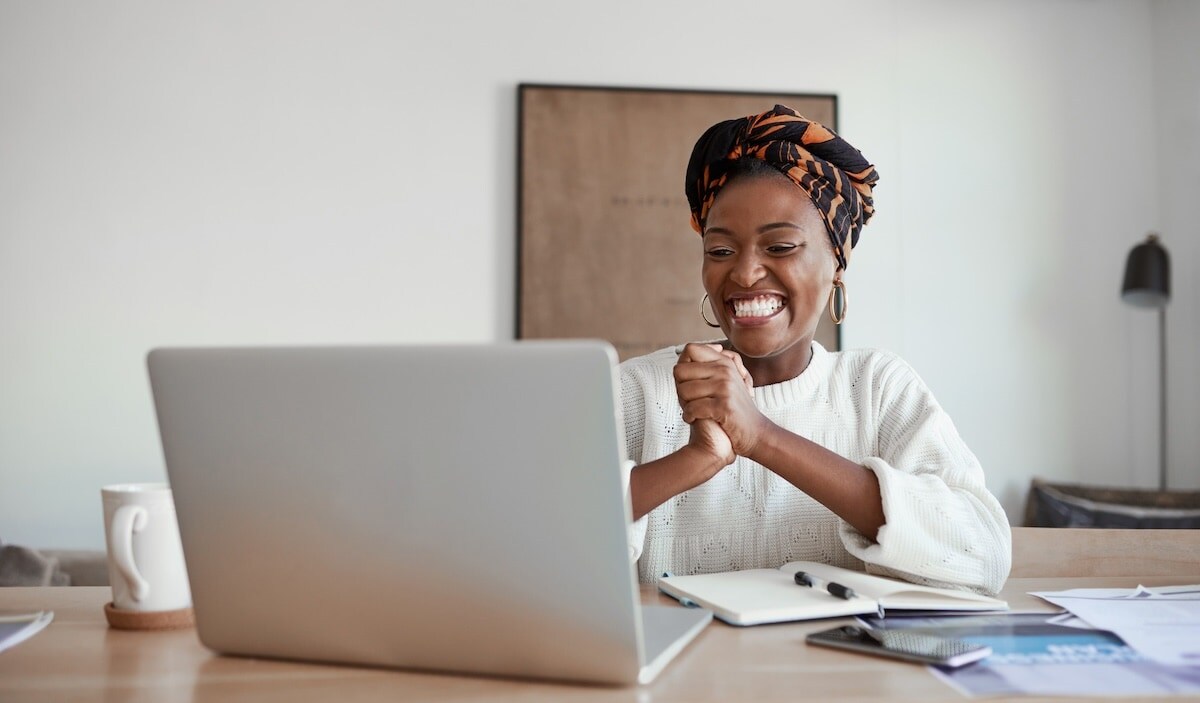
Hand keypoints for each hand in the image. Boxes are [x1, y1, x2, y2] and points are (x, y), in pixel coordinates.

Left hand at [674, 343, 767, 457]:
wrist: (754, 432)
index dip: (682, 365)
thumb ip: (708, 366)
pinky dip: (689, 417)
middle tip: (688, 400)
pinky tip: (694, 419)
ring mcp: (725, 388)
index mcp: (724, 363)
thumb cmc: (733, 409)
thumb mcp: (725, 381)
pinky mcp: (723, 406)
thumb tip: (688, 350)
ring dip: (684, 404)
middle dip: (680, 388)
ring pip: (683, 390)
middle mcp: (725, 371)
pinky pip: (692, 408)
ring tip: (694, 410)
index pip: (690, 349)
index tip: (689, 381)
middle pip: (680, 371)